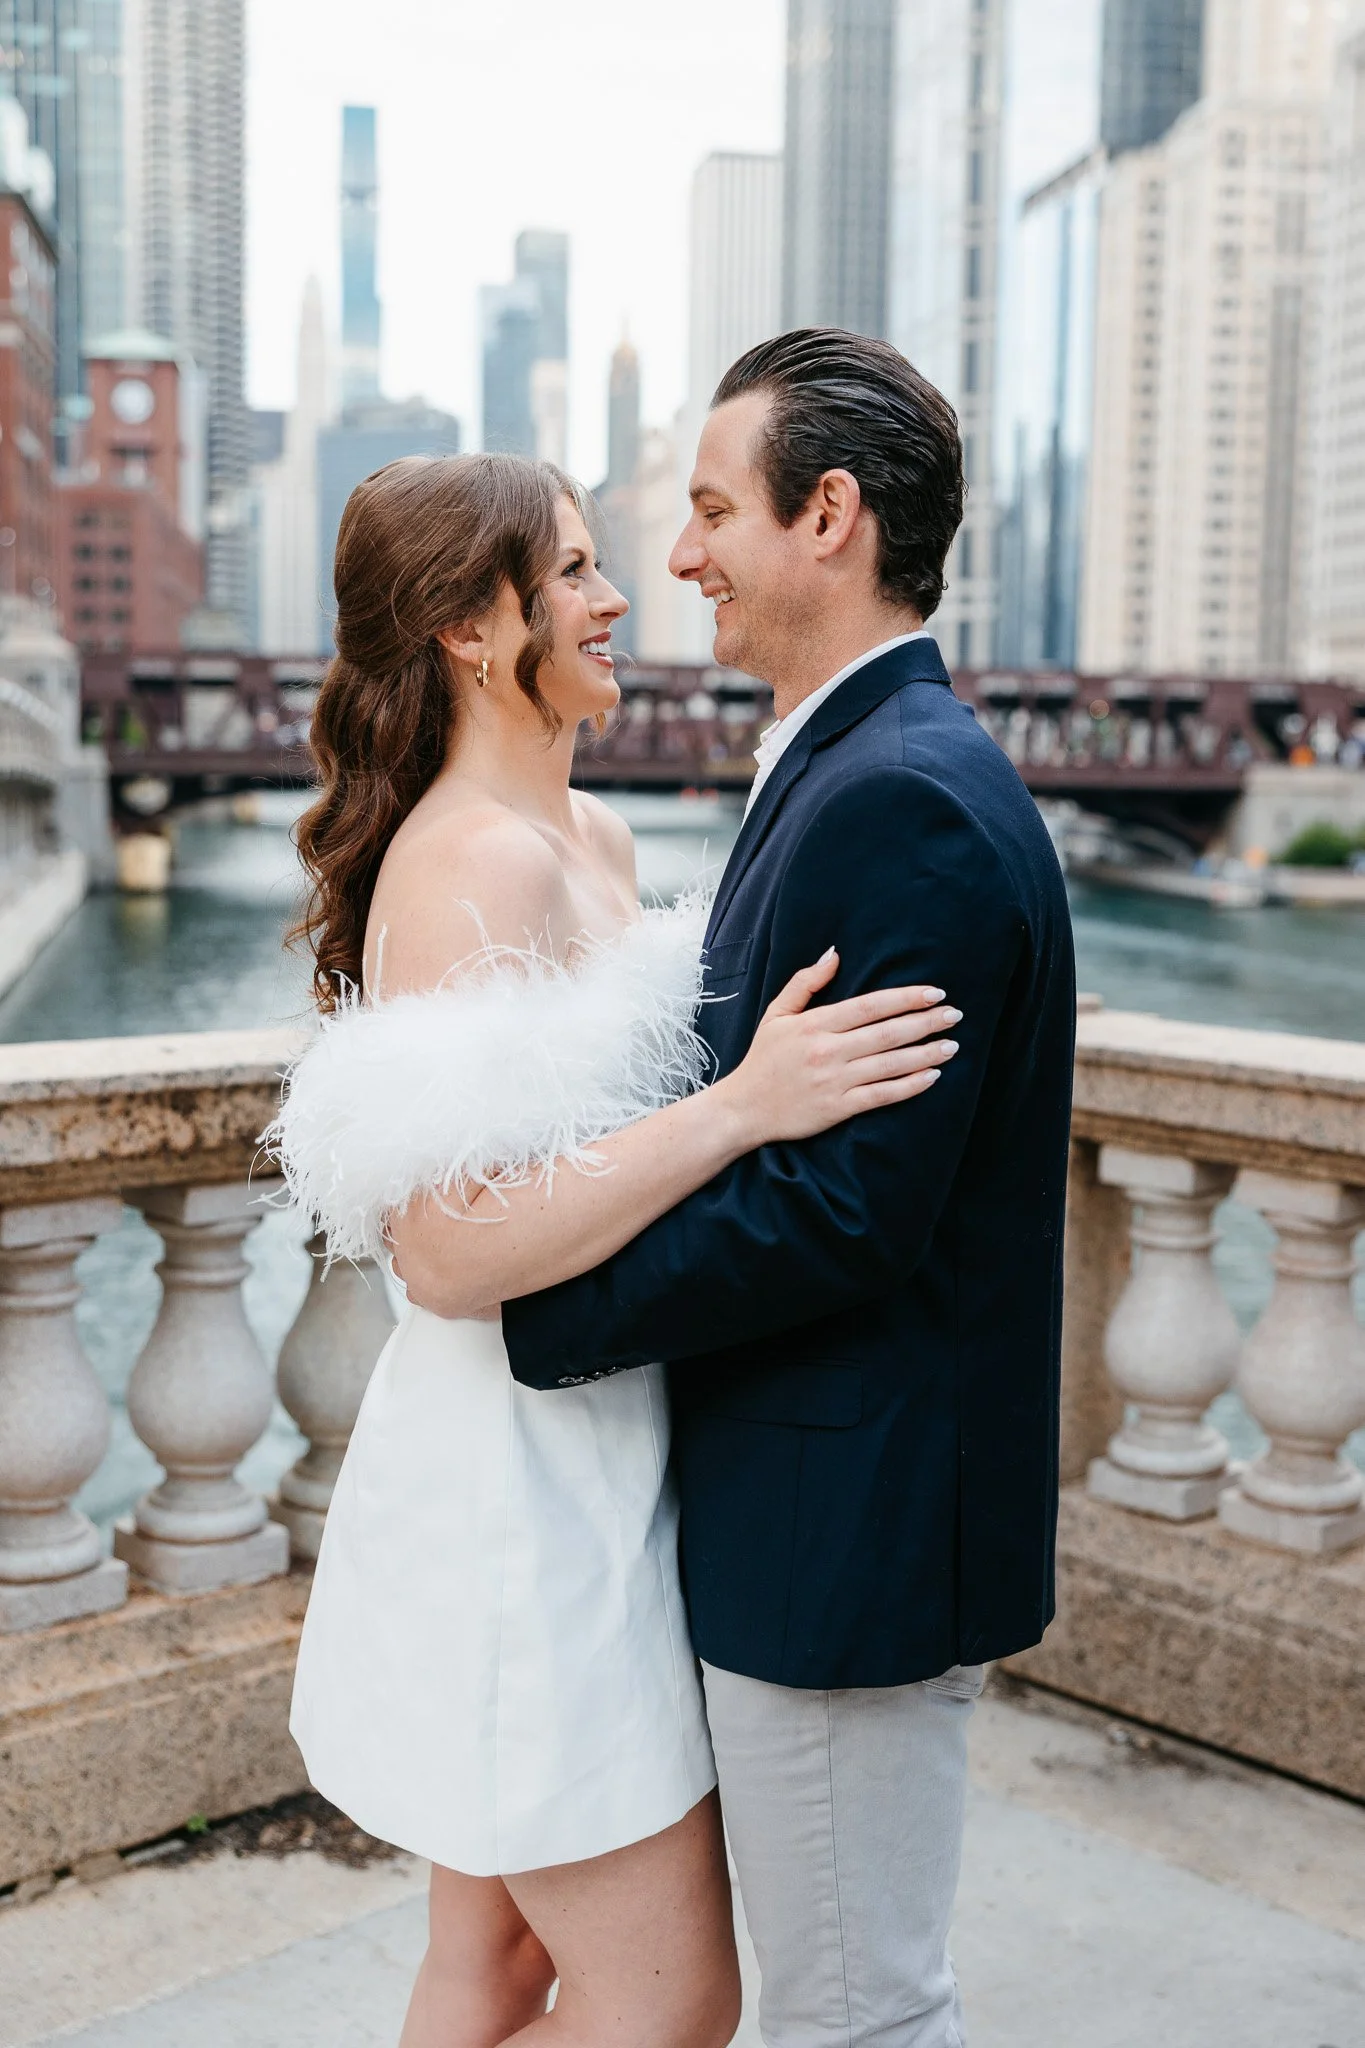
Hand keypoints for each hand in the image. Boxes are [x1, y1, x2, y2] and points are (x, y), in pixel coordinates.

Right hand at [719, 948, 960, 1146]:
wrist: (744, 1109)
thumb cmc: (763, 1059)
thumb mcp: (777, 1014)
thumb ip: (805, 983)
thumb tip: (834, 954)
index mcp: (815, 1024)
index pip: (870, 1006)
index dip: (905, 998)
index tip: (934, 993)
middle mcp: (828, 1051)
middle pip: (887, 1033)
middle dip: (925, 1022)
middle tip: (955, 1015)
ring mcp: (834, 1081)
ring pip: (890, 1064)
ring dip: (925, 1053)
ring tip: (952, 1045)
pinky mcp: (838, 1108)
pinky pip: (881, 1095)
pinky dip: (909, 1086)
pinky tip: (931, 1076)